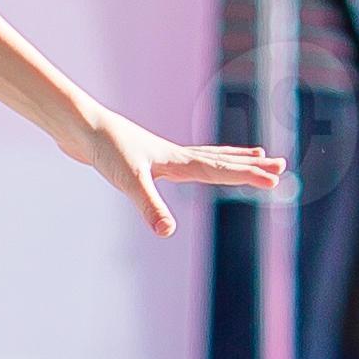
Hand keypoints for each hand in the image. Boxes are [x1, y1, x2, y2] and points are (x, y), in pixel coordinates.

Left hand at [58, 104, 285, 237]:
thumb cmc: (104, 148)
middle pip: (220, 160)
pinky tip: (188, 167)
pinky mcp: (144, 159)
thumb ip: (149, 206)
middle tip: (280, 164)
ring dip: (230, 159)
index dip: (249, 175)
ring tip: (254, 155)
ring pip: (204, 158)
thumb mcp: (128, 181)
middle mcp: (173, 156)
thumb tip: (167, 232)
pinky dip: (197, 163)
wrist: (78, 126)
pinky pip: (182, 162)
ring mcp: (159, 156)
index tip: (278, 177)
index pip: (221, 169)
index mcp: (176, 161)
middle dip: (250, 165)